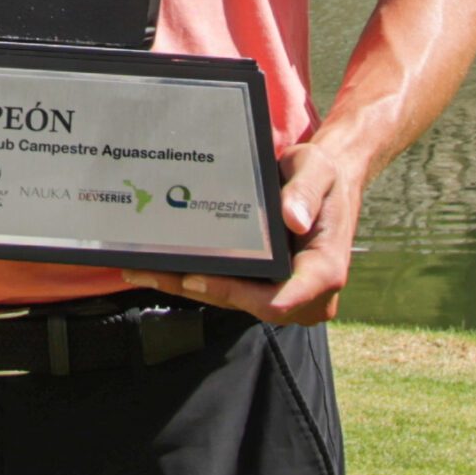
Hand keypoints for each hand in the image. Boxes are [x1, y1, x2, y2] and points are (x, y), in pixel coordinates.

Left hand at [117, 140, 362, 326]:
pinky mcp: (268, 287)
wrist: (329, 183)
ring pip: (234, 300)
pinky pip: (233, 290)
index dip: (235, 294)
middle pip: (247, 304)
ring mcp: (286, 293)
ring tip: (146, 270)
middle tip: (153, 272)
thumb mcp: (318, 170)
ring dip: (190, 287)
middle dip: (199, 289)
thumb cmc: (325, 176)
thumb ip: (306, 192)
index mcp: (324, 271)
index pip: (279, 300)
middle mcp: (306, 293)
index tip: (196, 278)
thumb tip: (292, 219)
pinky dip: (200, 279)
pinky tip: (166, 266)